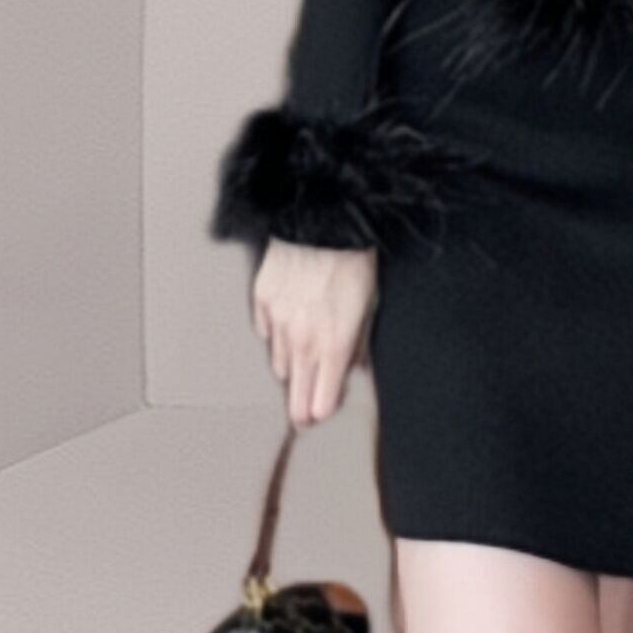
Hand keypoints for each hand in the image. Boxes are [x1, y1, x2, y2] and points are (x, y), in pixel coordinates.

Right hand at [252, 237, 376, 426]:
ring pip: (279, 365)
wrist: (324, 219)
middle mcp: (302, 340)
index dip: (324, 411)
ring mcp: (277, 322)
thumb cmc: (353, 258)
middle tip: (306, 413)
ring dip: (292, 366)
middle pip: (295, 397)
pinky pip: (265, 332)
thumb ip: (360, 345)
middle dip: (302, 408)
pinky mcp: (262, 300)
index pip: (320, 405)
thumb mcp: (370, 305)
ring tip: (304, 359)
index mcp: (333, 346)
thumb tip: (356, 369)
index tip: (325, 410)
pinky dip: (276, 333)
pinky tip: (288, 324)